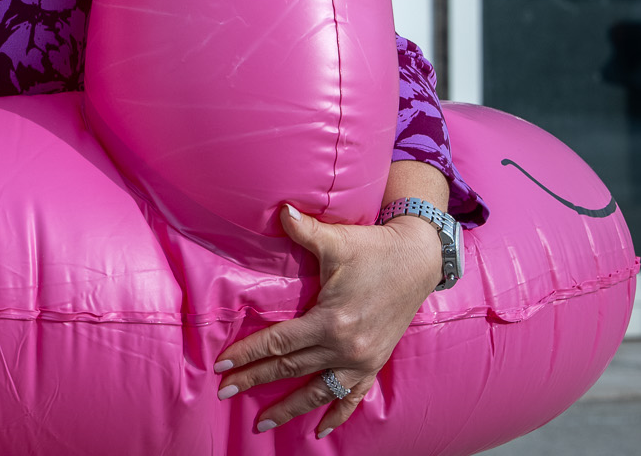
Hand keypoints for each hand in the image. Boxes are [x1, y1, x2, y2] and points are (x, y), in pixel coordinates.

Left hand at [215, 199, 444, 438]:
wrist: (419, 260)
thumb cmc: (373, 248)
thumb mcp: (337, 240)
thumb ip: (303, 230)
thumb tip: (280, 209)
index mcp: (331, 321)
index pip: (279, 343)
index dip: (248, 354)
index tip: (221, 365)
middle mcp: (347, 348)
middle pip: (291, 369)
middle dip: (255, 381)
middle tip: (225, 392)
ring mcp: (363, 360)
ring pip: (318, 391)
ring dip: (289, 408)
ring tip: (262, 424)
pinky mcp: (375, 363)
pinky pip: (352, 397)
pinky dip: (336, 415)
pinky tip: (319, 432)